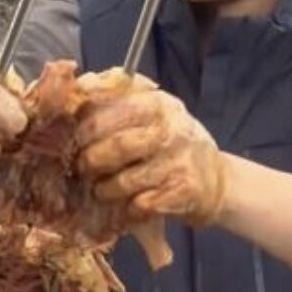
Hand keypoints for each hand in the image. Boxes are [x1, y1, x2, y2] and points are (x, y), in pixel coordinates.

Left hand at [75, 86, 228, 225]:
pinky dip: (128, 208)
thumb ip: (118, 96)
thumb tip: (81, 83)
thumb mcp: (154, 110)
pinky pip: (140, 204)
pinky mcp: (182, 192)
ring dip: (105, 189)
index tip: (75, 139)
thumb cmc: (173, 142)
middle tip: (83, 167)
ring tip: (102, 189)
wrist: (216, 179)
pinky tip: (128, 205)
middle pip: (115, 147)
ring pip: (123, 181)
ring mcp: (178, 162)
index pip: (109, 112)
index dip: (84, 128)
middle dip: (90, 161)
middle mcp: (171, 130)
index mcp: (159, 104)